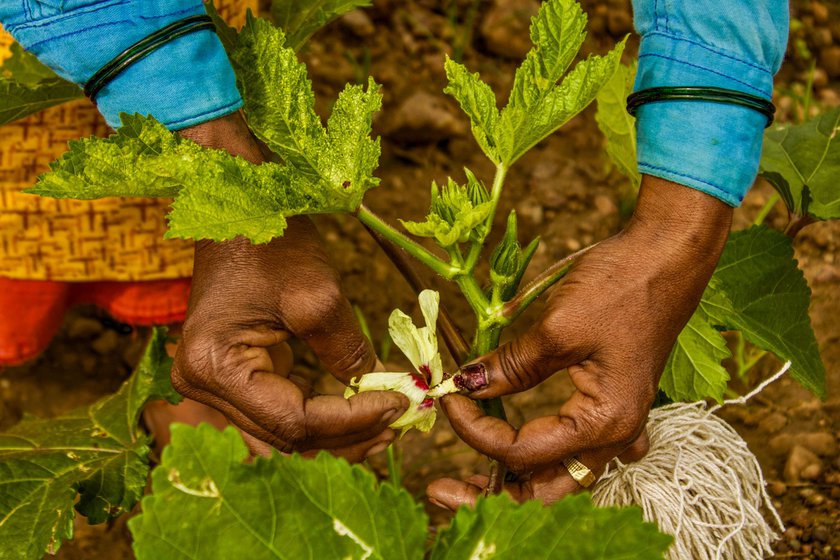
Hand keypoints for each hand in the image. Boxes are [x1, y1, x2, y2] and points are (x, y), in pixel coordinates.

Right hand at [171, 114, 407, 462]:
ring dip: (336, 434)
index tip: (401, 403)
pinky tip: (357, 411)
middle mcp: (201, 384)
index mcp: (215, 366)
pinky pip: (278, 411)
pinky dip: (319, 416)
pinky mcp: (230, 372)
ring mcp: (212, 381)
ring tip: (386, 424)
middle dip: (349, 435)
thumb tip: (382, 390)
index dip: (353, 421)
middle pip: (287, 436)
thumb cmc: (272, 241)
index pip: (295, 420)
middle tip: (402, 423)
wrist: (238, 202)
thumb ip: (348, 351)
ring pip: (283, 433)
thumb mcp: (317, 296)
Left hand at [429, 176, 732, 504]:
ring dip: (517, 482)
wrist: (667, 256)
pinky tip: (519, 456)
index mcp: (606, 422)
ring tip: (472, 479)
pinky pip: (576, 449)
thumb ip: (510, 367)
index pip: (521, 452)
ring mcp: (619, 423)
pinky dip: (543, 458)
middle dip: (492, 494)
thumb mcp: (556, 327)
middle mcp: (616, 435)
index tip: (447, 399)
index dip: (474, 431)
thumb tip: (463, 386)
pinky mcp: (613, 404)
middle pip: (546, 489)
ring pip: (561, 475)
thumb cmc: (620, 286)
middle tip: (442, 490)